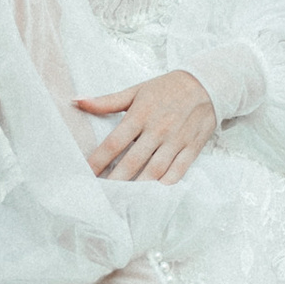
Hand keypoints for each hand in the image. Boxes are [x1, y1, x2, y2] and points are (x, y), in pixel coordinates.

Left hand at [78, 69, 216, 182]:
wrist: (206, 84)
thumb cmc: (167, 88)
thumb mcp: (136, 90)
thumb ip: (107, 101)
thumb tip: (77, 101)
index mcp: (140, 114)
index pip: (114, 143)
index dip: (98, 161)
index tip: (87, 174)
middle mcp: (158, 129)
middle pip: (132, 161)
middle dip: (115, 181)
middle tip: (102, 195)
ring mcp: (176, 140)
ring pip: (155, 170)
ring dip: (139, 186)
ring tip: (124, 199)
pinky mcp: (191, 148)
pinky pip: (178, 171)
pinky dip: (165, 184)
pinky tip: (153, 194)